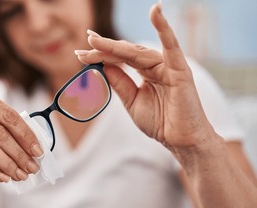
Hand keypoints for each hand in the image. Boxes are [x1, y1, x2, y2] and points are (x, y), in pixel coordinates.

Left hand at [76, 3, 215, 149]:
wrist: (179, 141)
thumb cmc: (160, 123)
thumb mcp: (132, 101)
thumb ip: (120, 82)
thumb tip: (103, 65)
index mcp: (145, 73)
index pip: (120, 60)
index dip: (101, 56)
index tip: (81, 54)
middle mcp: (155, 66)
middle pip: (125, 53)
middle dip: (103, 49)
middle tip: (84, 44)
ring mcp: (167, 66)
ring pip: (137, 51)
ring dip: (115, 46)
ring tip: (95, 41)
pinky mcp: (180, 69)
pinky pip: (171, 46)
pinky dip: (164, 28)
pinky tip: (156, 11)